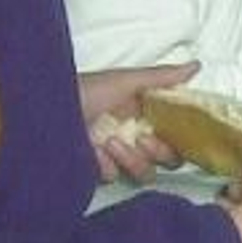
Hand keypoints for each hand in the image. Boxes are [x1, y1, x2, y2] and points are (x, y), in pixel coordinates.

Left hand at [79, 61, 197, 183]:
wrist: (44, 111)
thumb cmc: (84, 89)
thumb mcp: (125, 80)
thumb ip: (162, 78)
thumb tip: (197, 65)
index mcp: (143, 113)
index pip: (175, 135)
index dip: (177, 138)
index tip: (171, 132)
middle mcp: (133, 134)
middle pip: (165, 158)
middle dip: (158, 151)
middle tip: (142, 140)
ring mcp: (114, 153)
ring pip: (143, 171)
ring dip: (131, 159)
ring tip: (109, 143)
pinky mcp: (96, 168)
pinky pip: (114, 177)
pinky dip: (105, 166)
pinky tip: (93, 152)